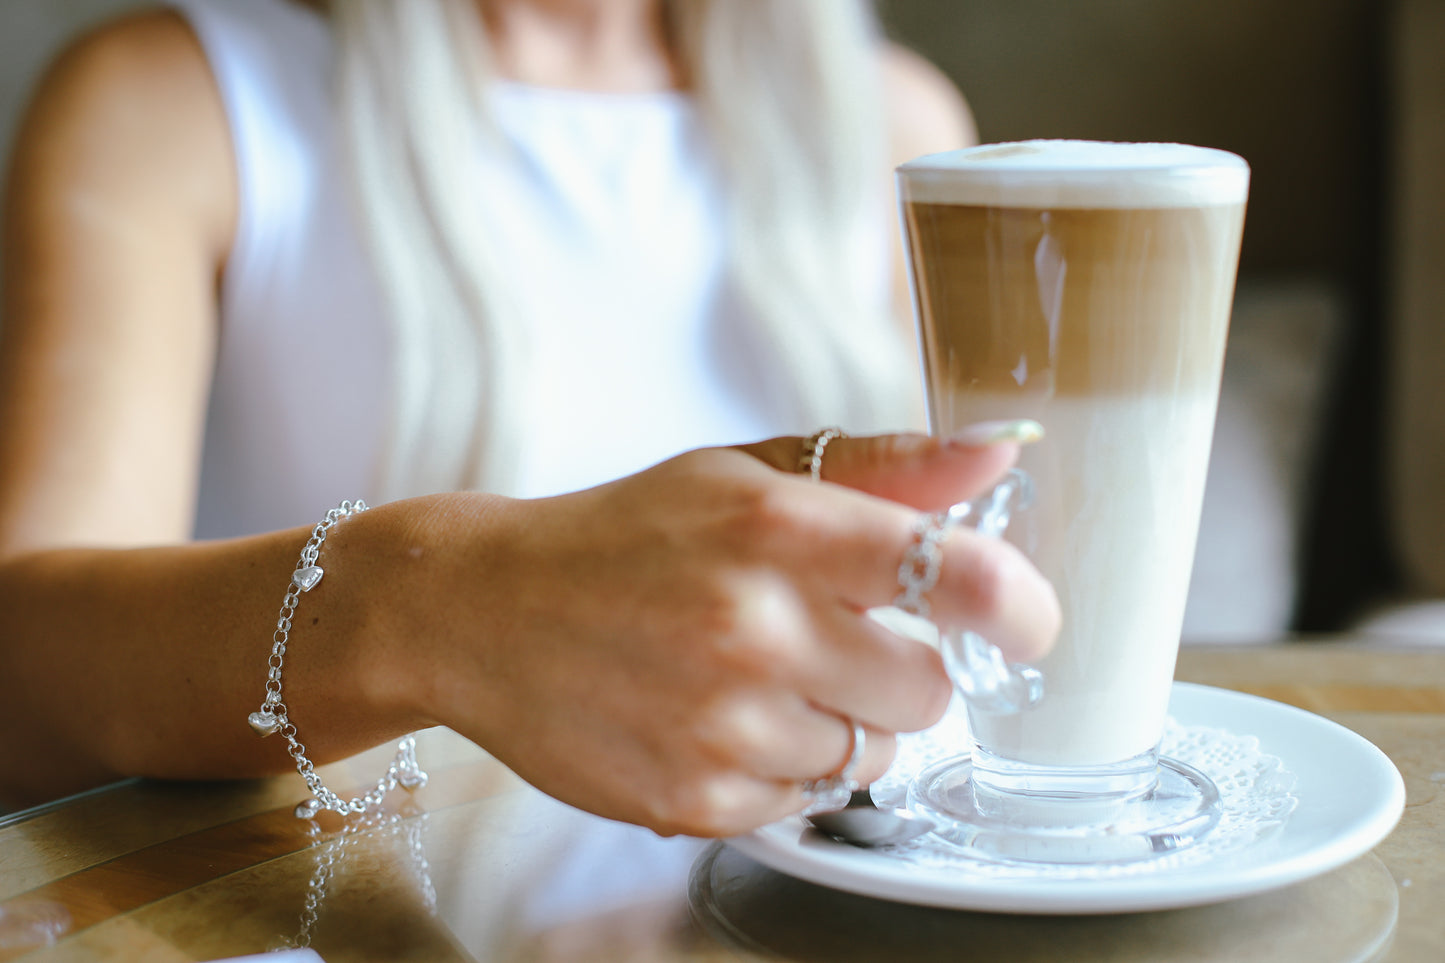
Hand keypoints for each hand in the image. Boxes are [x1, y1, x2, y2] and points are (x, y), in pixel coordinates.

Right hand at [412, 433, 1059, 836]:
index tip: (1028, 623)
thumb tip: (1003, 453)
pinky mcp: (695, 799)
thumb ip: (881, 468)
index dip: (1020, 606)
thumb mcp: (741, 474)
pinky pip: (809, 803)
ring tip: (753, 680)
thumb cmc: (624, 533)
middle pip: (928, 690)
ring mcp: (724, 724)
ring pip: (873, 756)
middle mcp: (757, 628)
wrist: (479, 612)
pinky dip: (785, 770)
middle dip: (898, 670)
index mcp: (778, 526)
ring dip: (839, 724)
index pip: (956, 575)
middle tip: (830, 641)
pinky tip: (718, 721)